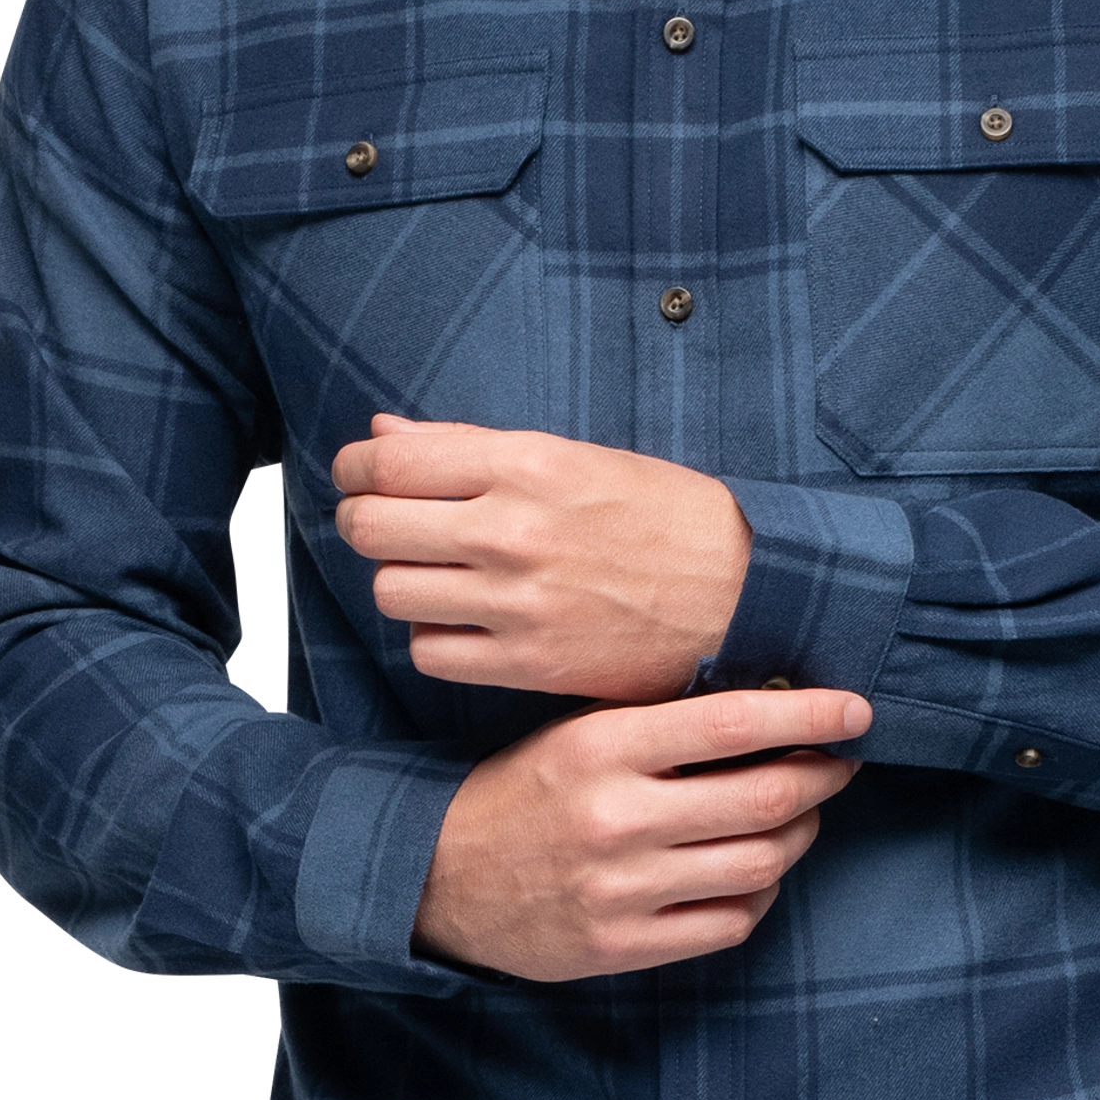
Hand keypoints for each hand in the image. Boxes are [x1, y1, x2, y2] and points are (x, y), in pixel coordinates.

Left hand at [331, 416, 753, 704]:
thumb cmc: (664, 516)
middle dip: (361, 521)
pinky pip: (431, 653)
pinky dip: (434, 637)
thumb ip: (470, 447)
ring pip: (392, 592)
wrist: (744, 592)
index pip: (390, 462)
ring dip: (400, 581)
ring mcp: (519, 603)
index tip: (359, 474)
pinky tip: (463, 622)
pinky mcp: (530, 664)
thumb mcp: (574, 457)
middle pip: (372, 527)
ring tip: (433, 574)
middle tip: (379, 523)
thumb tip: (383, 435)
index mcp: (527, 464)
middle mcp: (514, 531)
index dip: (356, 467)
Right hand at [413, 689, 873, 981]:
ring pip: (759, 865)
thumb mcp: (577, 734)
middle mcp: (615, 819)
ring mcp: (620, 891)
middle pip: (764, 799)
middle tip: (836, 764)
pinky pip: (730, 924)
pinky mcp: (621, 948)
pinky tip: (754, 873)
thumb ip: (662, 723)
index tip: (857, 712)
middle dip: (821, 778)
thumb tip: (773, 704)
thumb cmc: (523, 791)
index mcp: (601, 749)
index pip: (733, 724)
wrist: (438, 878)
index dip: (810, 716)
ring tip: (799, 817)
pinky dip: (761, 895)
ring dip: (798, 837)